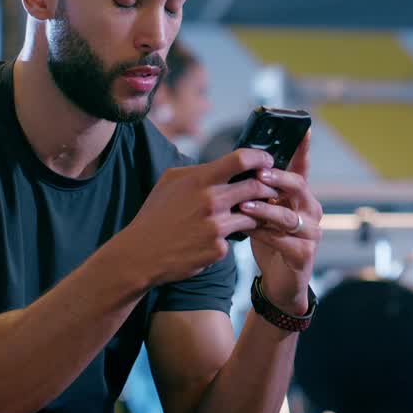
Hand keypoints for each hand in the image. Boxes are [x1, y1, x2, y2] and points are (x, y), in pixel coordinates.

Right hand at [122, 149, 278, 285]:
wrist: (141, 253)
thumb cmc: (155, 215)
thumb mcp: (170, 181)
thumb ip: (197, 171)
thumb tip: (221, 164)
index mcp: (200, 180)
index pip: (241, 159)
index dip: (261, 158)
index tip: (267, 161)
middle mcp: (212, 201)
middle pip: (256, 186)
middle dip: (269, 187)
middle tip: (271, 189)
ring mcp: (217, 226)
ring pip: (253, 215)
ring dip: (257, 213)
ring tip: (254, 213)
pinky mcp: (219, 249)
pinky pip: (235, 238)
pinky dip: (233, 236)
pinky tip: (223, 236)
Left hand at [238, 132, 322, 314]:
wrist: (280, 282)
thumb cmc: (270, 240)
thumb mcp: (264, 211)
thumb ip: (260, 190)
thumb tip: (238, 164)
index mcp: (301, 196)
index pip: (303, 167)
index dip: (303, 148)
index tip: (304, 128)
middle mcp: (311, 210)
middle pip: (298, 186)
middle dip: (278, 178)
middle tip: (258, 173)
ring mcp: (311, 233)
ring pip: (289, 216)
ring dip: (265, 209)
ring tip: (244, 206)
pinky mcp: (304, 254)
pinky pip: (282, 241)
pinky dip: (263, 234)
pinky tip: (247, 230)